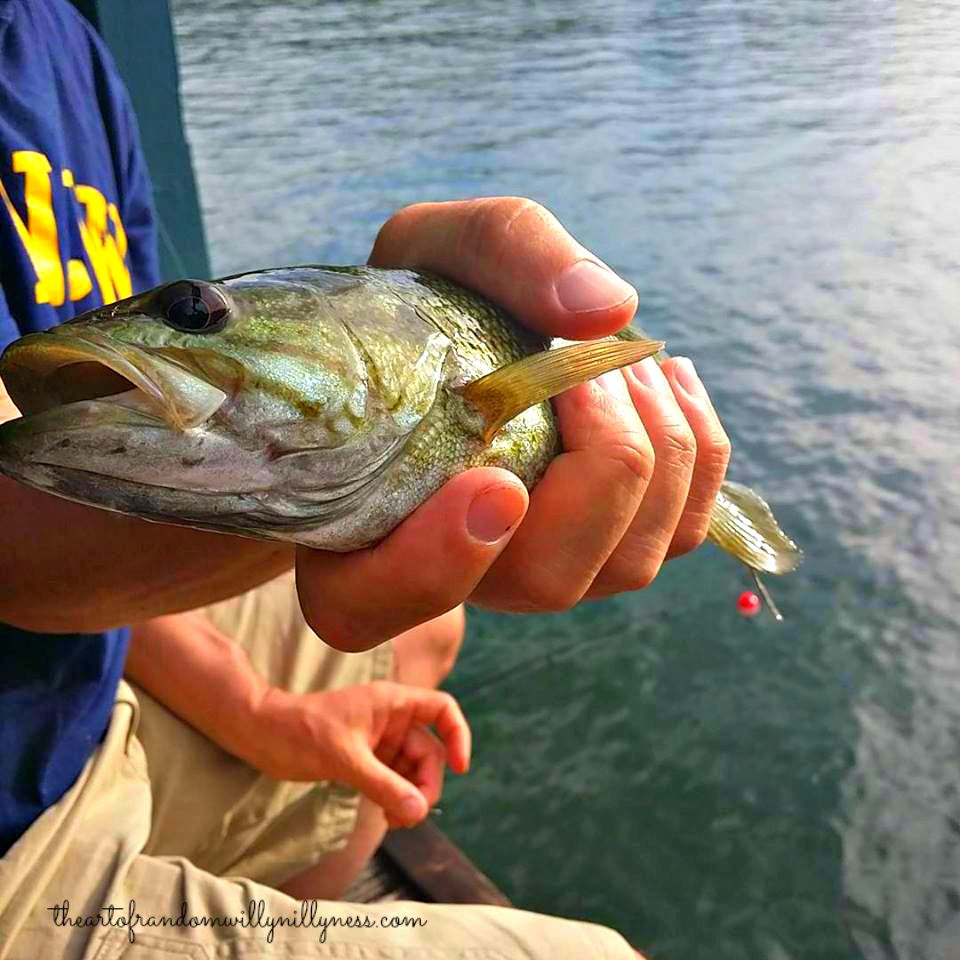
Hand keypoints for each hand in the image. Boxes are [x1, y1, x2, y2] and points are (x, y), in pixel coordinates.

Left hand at [246, 681, 470, 828]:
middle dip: (425, 783)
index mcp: (392, 703)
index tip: (460, 768)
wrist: (260, 734)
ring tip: (394, 821)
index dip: (458, 735)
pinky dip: (394, 797)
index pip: (442, 709)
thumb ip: (384, 785)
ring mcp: (379, 740)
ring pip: (412, 769)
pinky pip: (393, 779)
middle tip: (411, 814)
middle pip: (429, 751)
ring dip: (410, 796)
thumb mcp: (345, 759)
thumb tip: (419, 811)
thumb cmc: (299, 732)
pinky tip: (384, 815)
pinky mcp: (365, 759)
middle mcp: (390, 719)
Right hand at [297, 197, 729, 647]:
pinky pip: (682, 534)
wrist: (457, 341)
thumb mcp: (431, 248)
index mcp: (359, 534)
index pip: (373, 603)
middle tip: (587, 360)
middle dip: (601, 457)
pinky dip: (697, 451)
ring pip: (629, 562)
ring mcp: (541, 573)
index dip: (432, 566)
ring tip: (625, 358)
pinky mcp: (612, 550)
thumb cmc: (429, 304)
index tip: (490, 482)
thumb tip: (607, 311)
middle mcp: (455, 577)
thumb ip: (499, 252)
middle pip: (546, 578)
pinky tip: (669, 379)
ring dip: (654, 442)